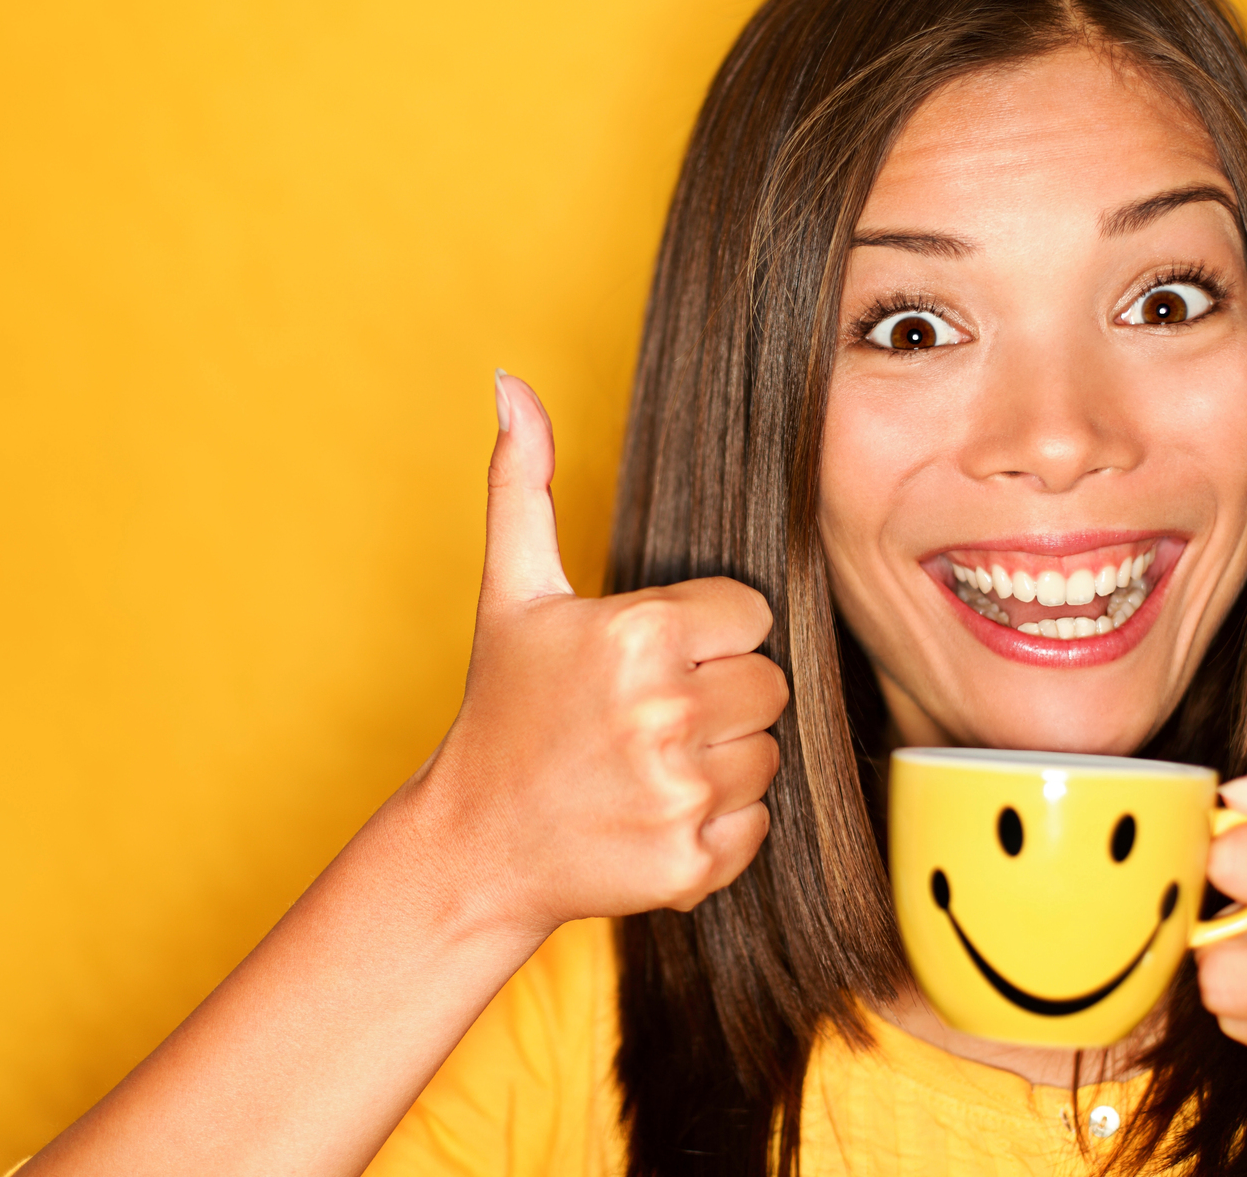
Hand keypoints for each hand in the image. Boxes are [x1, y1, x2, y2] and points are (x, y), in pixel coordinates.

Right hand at [422, 372, 786, 935]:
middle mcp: (664, 710)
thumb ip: (524, 484)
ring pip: (768, 754)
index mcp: (637, 632)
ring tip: (649, 763)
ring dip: (722, 759)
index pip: (751, 614)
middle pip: (769, 683)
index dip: (706, 634)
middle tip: (649, 716)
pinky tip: (657, 812)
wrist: (477, 845)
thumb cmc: (504, 709)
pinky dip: (720, 825)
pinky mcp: (692, 862)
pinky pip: (759, 824)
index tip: (651, 658)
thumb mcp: (512, 593)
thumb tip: (510, 384)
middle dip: (718, 695)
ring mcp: (680, 792)